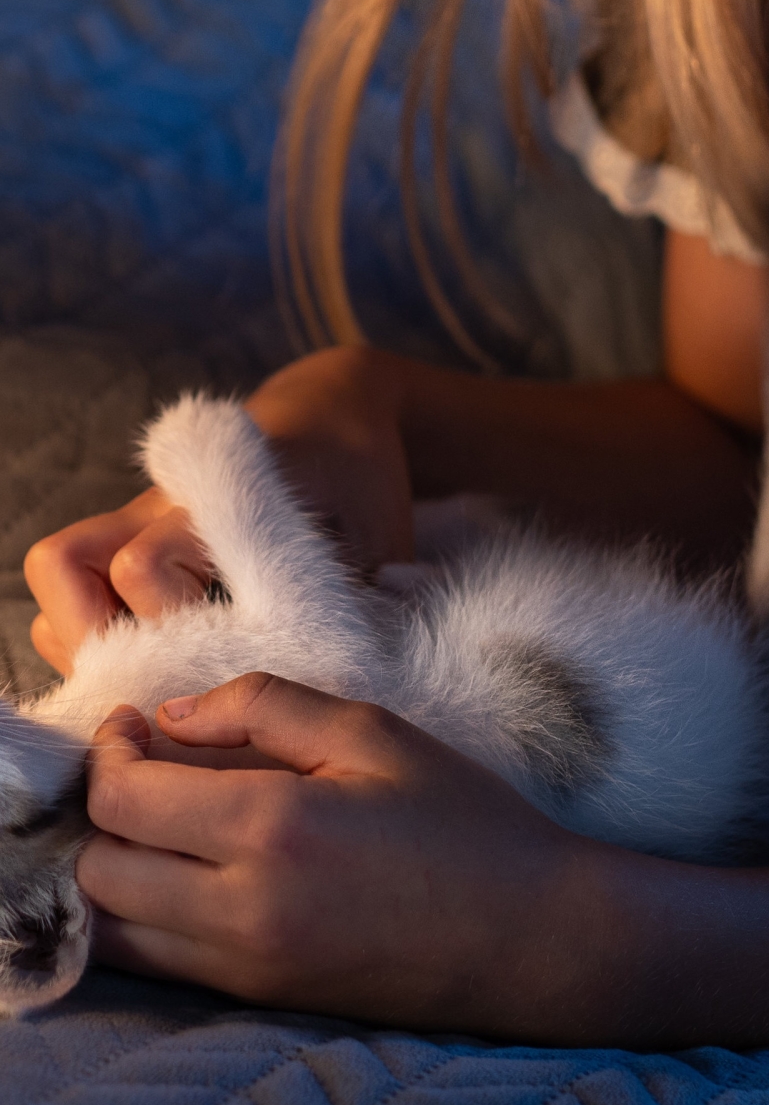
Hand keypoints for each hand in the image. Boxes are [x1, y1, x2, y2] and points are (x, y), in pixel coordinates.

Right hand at [25, 347, 413, 675]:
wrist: (336, 417)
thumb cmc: (362, 486)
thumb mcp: (376, 540)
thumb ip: (354, 607)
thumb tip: (328, 686)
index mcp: (221, 501)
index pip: (142, 569)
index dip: (169, 631)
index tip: (225, 661)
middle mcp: (160, 505)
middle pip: (64, 563)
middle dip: (94, 637)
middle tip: (155, 680)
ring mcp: (137, 517)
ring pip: (56, 570)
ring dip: (82, 632)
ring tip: (143, 671)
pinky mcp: (131, 534)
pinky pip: (73, 580)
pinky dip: (88, 624)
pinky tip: (148, 654)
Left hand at [78, 675, 606, 1031]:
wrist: (529, 937)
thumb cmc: (463, 822)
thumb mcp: (373, 731)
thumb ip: (264, 706)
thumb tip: (170, 716)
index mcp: (271, 829)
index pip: (122, 800)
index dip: (107, 754)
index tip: (132, 725)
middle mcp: (241, 910)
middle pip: (99, 870)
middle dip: (101, 812)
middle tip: (144, 768)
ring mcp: (245, 968)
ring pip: (113, 932)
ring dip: (114, 872)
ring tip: (159, 825)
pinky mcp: (259, 1000)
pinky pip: (157, 966)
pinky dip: (143, 921)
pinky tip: (186, 873)